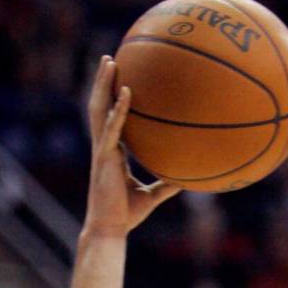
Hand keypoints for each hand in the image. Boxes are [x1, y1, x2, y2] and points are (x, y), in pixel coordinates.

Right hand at [84, 56, 179, 236]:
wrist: (111, 229)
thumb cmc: (127, 215)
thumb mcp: (152, 196)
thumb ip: (167, 184)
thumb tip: (188, 179)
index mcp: (112, 152)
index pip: (109, 119)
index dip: (110, 99)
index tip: (118, 79)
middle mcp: (104, 146)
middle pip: (100, 106)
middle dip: (102, 82)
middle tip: (109, 58)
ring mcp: (102, 150)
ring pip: (99, 109)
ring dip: (103, 84)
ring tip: (109, 61)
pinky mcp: (105, 158)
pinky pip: (112, 128)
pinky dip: (119, 110)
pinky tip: (126, 92)